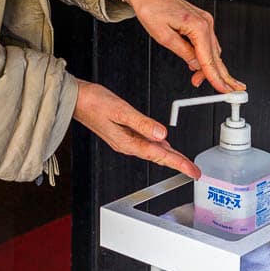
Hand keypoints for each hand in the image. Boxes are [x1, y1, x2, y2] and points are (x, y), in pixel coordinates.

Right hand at [72, 79, 199, 178]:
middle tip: (193, 170)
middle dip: (177, 163)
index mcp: (127, 142)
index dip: (179, 163)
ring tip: (183, 160)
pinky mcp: (122, 133)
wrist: (75, 99)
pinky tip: (163, 143)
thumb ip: (142, 122)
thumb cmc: (93, 102)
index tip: (192, 170)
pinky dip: (157, 145)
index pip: (159, 155)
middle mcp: (126, 144)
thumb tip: (161, 133)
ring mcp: (124, 140)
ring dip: (169, 155)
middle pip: (158, 156)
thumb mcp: (120, 110)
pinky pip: (144, 143)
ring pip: (152, 151)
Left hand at [108, 0, 244, 93]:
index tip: (223, 90)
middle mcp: (205, 22)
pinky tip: (200, 66)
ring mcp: (204, 20)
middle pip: (216, 56)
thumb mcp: (163, 36)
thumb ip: (183, 52)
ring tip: (200, 81)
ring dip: (209, 67)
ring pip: (212, 51)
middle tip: (227, 92)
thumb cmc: (151, 7)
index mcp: (198, 25)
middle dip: (219, 76)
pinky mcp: (200, 20)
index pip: (209, 59)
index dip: (216, 78)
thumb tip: (196, 65)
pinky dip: (205, 56)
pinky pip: (207, 43)